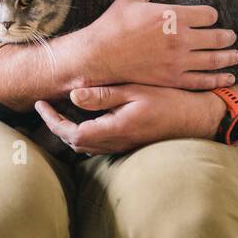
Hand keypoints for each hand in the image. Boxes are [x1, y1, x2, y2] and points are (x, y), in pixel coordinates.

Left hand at [35, 84, 223, 154]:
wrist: (197, 118)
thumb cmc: (170, 101)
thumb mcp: (136, 91)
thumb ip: (104, 95)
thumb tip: (73, 95)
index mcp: (114, 129)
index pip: (72, 132)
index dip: (52, 120)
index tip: (41, 104)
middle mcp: (116, 142)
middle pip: (75, 142)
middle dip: (56, 126)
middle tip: (46, 106)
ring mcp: (123, 146)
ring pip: (86, 146)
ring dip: (69, 131)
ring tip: (60, 111)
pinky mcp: (129, 144)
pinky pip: (99, 145)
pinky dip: (85, 134)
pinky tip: (86, 118)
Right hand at [60, 0, 237, 91]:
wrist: (99, 55)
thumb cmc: (113, 25)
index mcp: (172, 16)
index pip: (207, 15)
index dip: (212, 16)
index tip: (211, 18)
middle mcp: (180, 38)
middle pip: (216, 37)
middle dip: (227, 37)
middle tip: (232, 38)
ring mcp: (178, 60)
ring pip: (213, 59)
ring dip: (228, 58)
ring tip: (236, 56)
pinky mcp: (172, 79)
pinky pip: (201, 80)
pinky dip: (217, 79)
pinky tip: (227, 78)